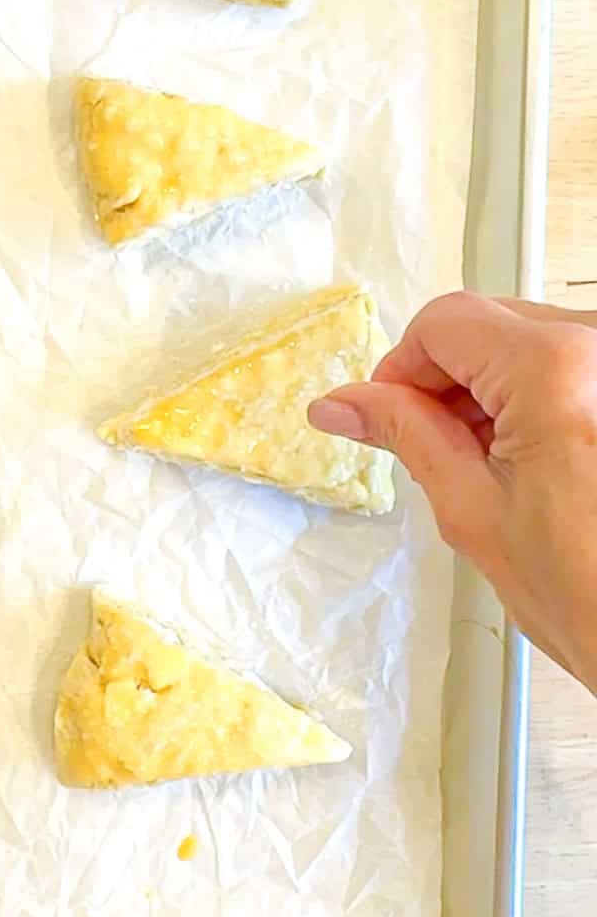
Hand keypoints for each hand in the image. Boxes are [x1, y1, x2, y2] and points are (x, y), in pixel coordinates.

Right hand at [308, 291, 596, 690]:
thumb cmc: (592, 594)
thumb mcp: (473, 510)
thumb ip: (406, 434)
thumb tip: (344, 404)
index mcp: (555, 369)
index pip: (443, 323)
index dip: (401, 368)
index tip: (386, 412)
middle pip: (486, 323)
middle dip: (446, 378)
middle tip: (437, 445)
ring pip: (526, 338)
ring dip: (491, 387)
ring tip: (493, 461)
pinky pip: (566, 359)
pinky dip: (533, 393)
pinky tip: (532, 455)